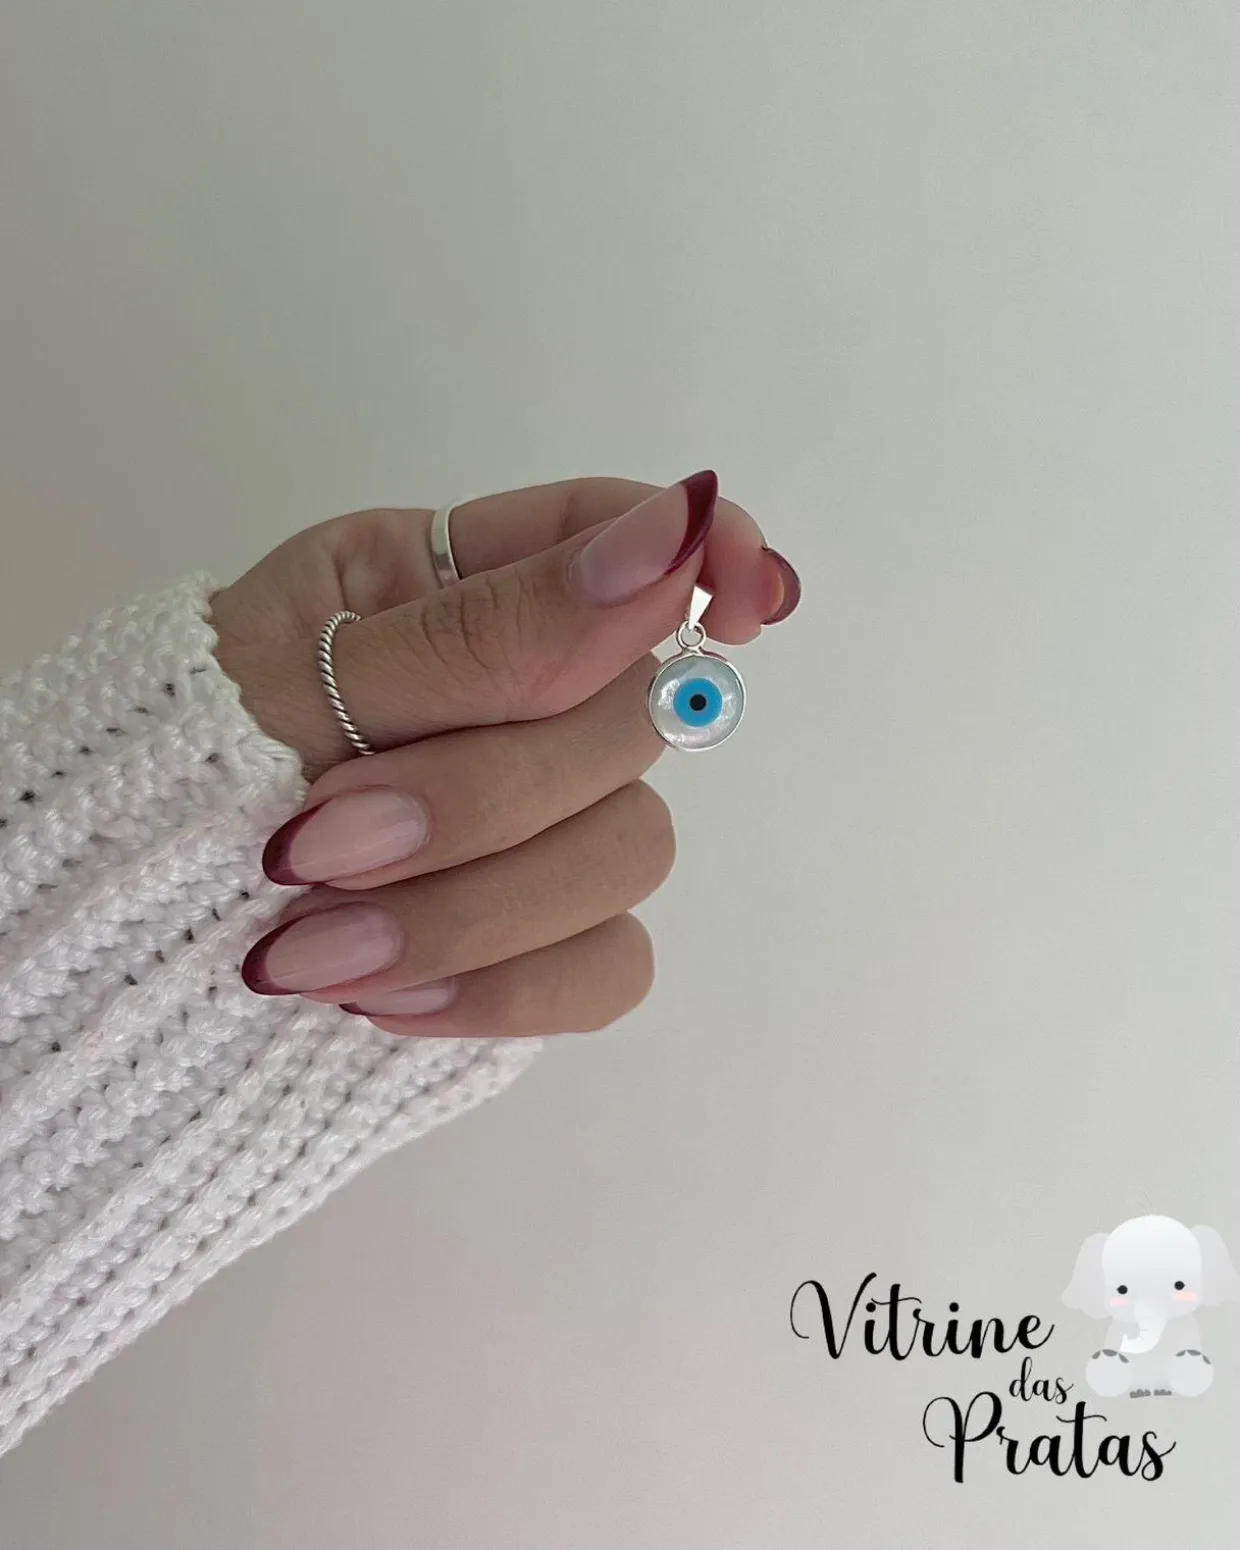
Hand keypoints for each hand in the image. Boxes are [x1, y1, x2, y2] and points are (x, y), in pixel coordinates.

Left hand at [210, 473, 799, 1037]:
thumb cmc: (172, 766)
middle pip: (636, 717)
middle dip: (487, 795)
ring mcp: (539, 823)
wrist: (108, 933)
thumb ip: (490, 629)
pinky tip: (382, 997)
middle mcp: (521, 693)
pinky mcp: (536, 941)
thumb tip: (680, 538)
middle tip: (322, 841)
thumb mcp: (293, 677)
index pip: (627, 535)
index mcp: (454, 583)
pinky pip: (607, 969)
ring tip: (312, 946)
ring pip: (632, 852)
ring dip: (472, 907)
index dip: (712, 555)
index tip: (746, 607)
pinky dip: (502, 989)